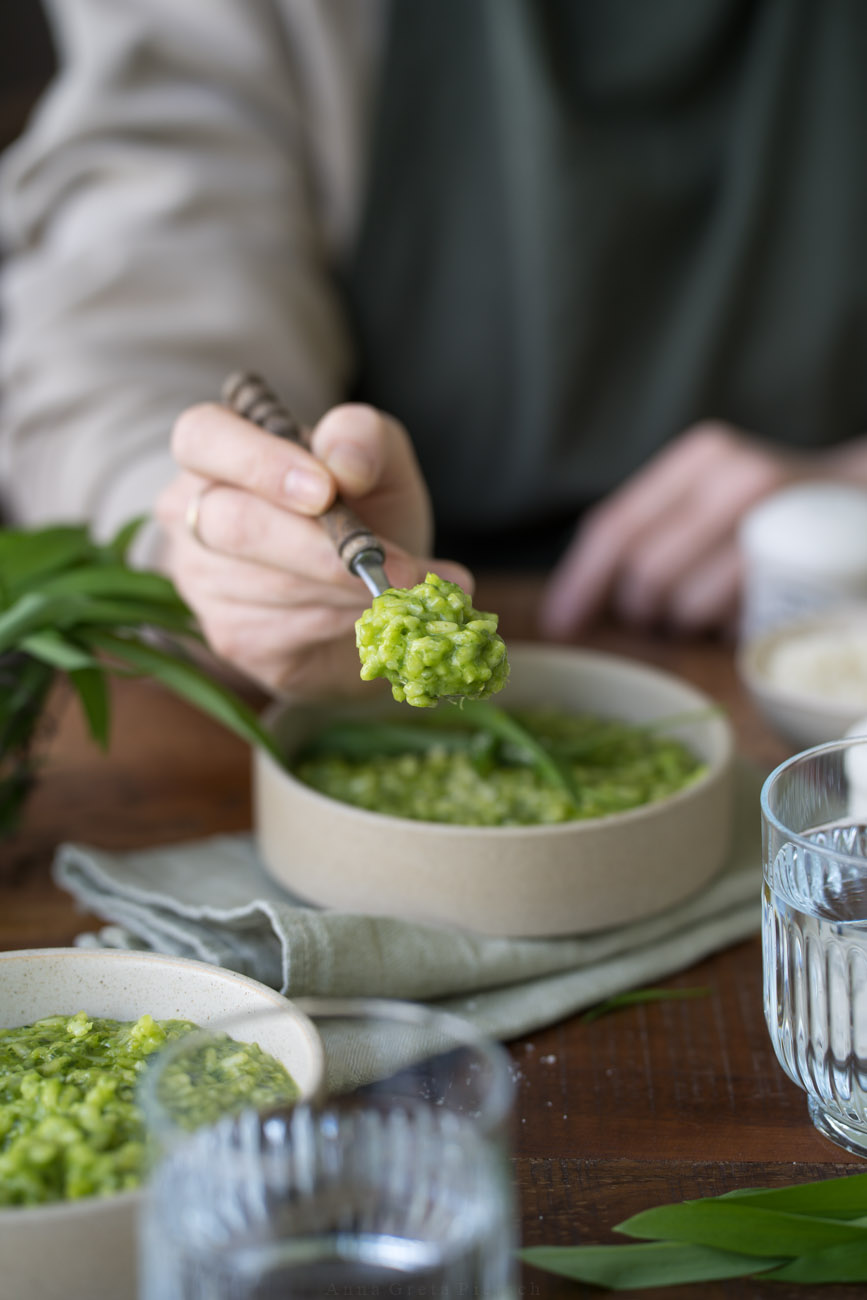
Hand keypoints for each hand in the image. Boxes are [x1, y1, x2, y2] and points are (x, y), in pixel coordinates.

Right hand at [156, 401, 471, 694]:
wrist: (372, 591)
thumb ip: (365, 439)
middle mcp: (194, 512)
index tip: (326, 490)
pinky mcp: (232, 635)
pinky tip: (373, 614)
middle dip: (320, 547)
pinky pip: (284, 631)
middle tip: (393, 562)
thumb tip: (345, 463)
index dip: (259, 463)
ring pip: (268, 584)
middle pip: (234, 524)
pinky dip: (342, 621)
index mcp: (218, 448)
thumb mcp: (380, 463)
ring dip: (346, 588)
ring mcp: (203, 580)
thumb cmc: (365, 511)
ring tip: (402, 587)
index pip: (202, 437)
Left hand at [539, 422, 811, 637]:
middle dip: (642, 611)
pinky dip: (727, 631)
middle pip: (644, 575)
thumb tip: (575, 597)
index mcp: (702, 458)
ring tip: (712, 607)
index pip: (617, 527)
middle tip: (664, 615)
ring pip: (685, 606)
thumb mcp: (711, 498)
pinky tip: (741, 613)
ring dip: (687, 624)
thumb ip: (652, 531)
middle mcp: (737, 479)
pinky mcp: (801, 569)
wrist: (865, 504)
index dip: (580, 583)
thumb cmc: (775, 512)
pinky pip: (733, 625)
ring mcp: (774, 522)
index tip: (559, 625)